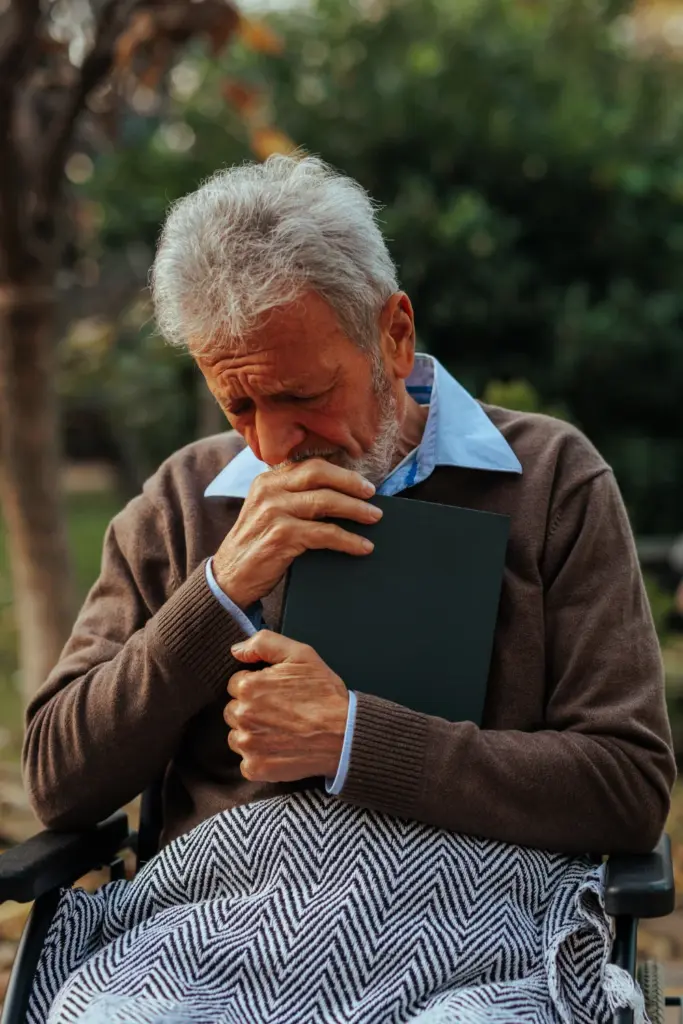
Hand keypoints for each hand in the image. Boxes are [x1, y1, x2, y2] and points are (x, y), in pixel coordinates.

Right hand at [213, 458, 381, 608]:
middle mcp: (269, 490)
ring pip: (325, 502)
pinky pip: (325, 533)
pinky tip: (362, 546)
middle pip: (319, 475)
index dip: (341, 473)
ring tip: (374, 517)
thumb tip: (338, 497)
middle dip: (351, 483)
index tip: (362, 483)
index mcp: (267, 480)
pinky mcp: (282, 535)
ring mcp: (274, 511)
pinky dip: (348, 540)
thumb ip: (293, 498)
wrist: (229, 579)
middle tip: (373, 494)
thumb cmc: (256, 546)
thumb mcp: (268, 513)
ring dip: (356, 509)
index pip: (311, 466)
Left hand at [224, 630, 348, 781]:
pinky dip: (260, 757)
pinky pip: (246, 761)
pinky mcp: (255, 767)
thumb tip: (236, 650)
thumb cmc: (325, 694)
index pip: (236, 684)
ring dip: (252, 733)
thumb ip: (264, 643)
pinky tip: (280, 748)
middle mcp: (242, 715)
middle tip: (280, 711)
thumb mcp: (300, 654)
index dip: (257, 686)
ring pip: (237, 735)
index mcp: (248, 686)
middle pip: (233, 710)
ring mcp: (247, 744)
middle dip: (251, 709)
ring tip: (281, 730)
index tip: (276, 692)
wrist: (345, 734)